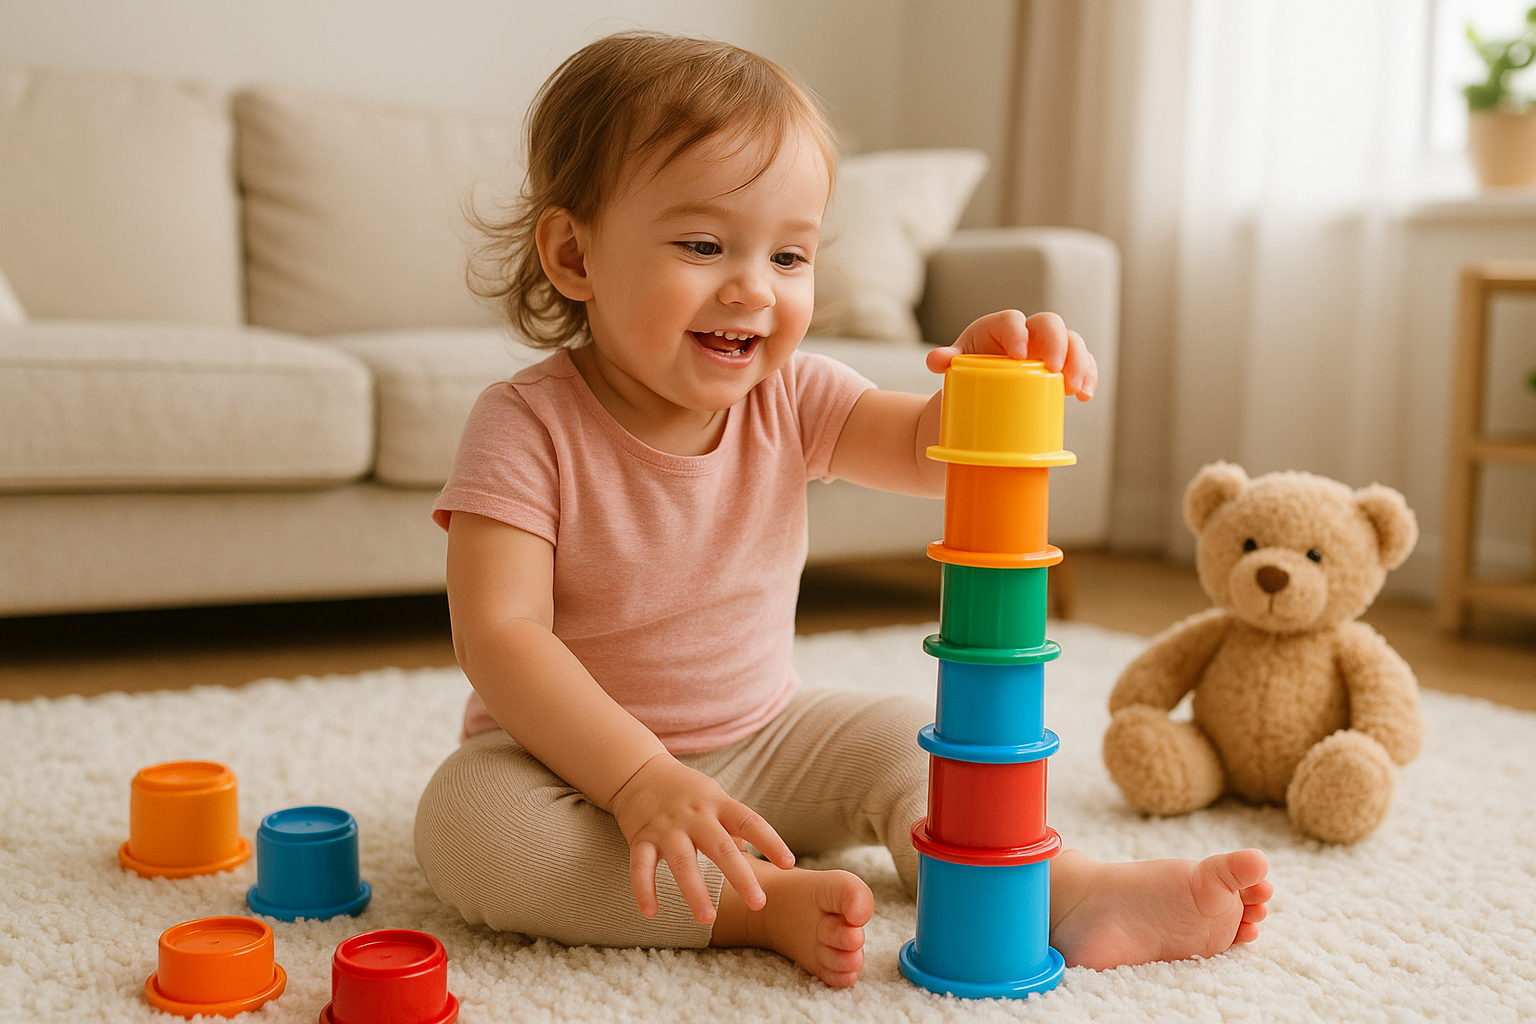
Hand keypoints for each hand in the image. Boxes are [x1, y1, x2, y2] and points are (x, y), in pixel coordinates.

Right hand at [608, 753, 795, 923]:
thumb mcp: (715, 797)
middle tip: (759, 903)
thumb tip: (751, 850)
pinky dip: (644, 890)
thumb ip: (733, 823)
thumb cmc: (686, 790)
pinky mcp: (641, 838)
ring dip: (695, 892)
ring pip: (682, 862)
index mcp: (718, 804)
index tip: (789, 863)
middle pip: (721, 847)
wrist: (637, 770)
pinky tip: (651, 914)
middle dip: (740, 876)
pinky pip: (641, 867)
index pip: (750, 822)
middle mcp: (695, 816)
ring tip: (708, 919)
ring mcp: (667, 827)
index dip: (770, 841)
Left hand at [926, 309, 1096, 400]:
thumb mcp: (957, 362)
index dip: (1017, 332)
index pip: (1011, 320)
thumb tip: (936, 360)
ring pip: (1072, 342)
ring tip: (1076, 389)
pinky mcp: (1064, 364)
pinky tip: (1086, 395)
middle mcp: (1029, 331)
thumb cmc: (970, 366)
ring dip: (1079, 362)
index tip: (1018, 355)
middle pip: (1050, 325)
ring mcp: (1049, 347)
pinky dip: (1088, 376)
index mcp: (1001, 326)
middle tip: (1056, 369)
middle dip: (1057, 345)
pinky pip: (1083, 362)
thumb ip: (946, 359)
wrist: (984, 382)